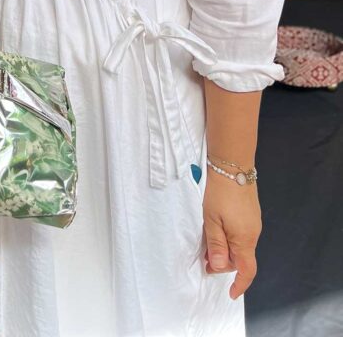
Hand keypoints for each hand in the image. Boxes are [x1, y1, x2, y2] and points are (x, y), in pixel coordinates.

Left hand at [203, 170, 261, 298]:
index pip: (247, 270)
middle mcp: (253, 234)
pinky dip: (229, 239)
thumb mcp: (212, 220)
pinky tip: (216, 230)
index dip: (240, 285)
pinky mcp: (250, 214)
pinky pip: (241, 235)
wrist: (232, 165)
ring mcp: (253, 223)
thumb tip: (220, 267)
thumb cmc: (220, 192)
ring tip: (207, 245)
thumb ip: (216, 245)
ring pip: (240, 246)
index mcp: (245, 239)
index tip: (230, 293)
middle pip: (242, 259)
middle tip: (205, 261)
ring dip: (226, 250)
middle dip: (225, 264)